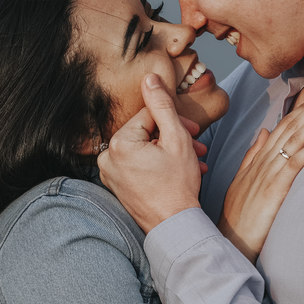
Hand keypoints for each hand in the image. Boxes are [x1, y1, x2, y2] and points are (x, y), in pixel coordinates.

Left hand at [98, 74, 210, 233]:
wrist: (175, 226)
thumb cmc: (178, 186)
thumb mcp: (176, 138)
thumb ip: (162, 105)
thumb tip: (150, 78)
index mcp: (118, 144)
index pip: (149, 117)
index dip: (174, 122)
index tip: (193, 132)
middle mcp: (107, 158)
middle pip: (145, 133)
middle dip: (174, 137)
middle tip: (196, 146)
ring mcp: (110, 174)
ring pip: (144, 149)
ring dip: (170, 151)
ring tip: (191, 160)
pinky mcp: (116, 185)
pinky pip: (137, 165)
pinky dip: (157, 164)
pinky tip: (177, 170)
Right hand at [216, 93, 303, 262]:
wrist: (231, 240)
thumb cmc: (238, 217)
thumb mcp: (241, 181)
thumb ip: (252, 155)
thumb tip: (264, 132)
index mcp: (255, 161)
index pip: (279, 130)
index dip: (296, 112)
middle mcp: (261, 163)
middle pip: (287, 130)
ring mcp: (267, 174)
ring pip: (292, 141)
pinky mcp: (275, 188)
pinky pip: (295, 163)